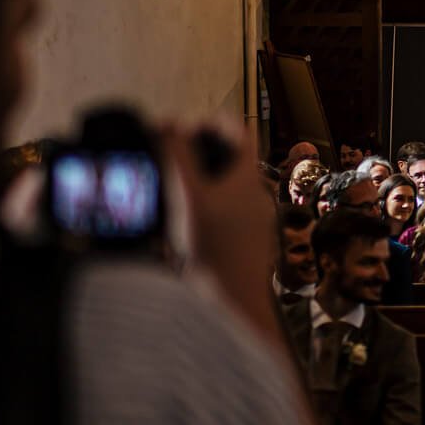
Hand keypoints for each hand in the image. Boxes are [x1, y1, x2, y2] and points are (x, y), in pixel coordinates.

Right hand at [161, 118, 276, 336]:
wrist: (231, 303)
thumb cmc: (212, 249)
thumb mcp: (189, 197)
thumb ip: (178, 156)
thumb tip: (169, 121)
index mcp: (246, 179)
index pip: (238, 131)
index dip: (211, 122)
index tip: (182, 128)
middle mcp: (256, 197)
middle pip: (230, 160)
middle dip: (200, 154)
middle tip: (169, 158)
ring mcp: (253, 222)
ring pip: (226, 189)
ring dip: (201, 183)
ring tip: (171, 191)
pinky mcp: (245, 244)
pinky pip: (226, 216)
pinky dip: (205, 211)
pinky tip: (181, 224)